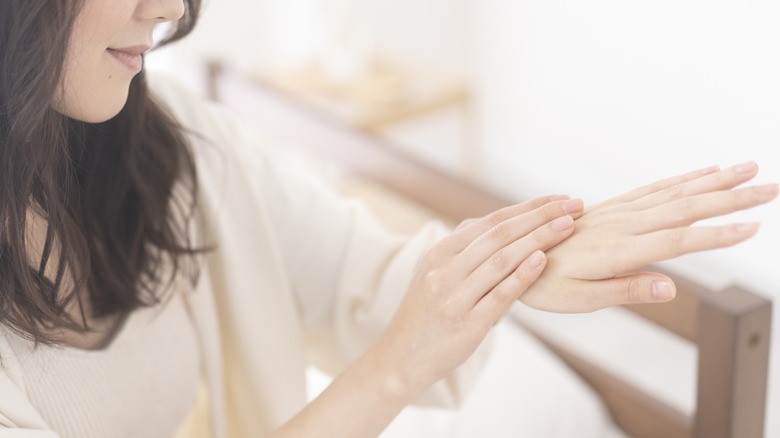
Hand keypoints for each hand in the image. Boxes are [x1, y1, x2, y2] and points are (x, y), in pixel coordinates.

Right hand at [369, 195, 583, 393]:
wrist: (401, 357)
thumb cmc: (426, 315)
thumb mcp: (435, 274)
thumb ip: (465, 251)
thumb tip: (501, 226)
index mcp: (440, 252)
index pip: (491, 221)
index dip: (528, 207)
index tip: (559, 198)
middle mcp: (444, 270)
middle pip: (500, 234)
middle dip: (541, 216)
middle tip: (574, 204)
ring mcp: (454, 297)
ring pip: (501, 259)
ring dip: (539, 239)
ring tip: (568, 226)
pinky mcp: (466, 325)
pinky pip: (499, 295)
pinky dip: (522, 275)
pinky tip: (543, 260)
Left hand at [519, 161, 778, 312]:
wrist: (514, 253)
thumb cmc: (547, 284)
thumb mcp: (581, 299)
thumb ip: (627, 290)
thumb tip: (670, 288)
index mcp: (619, 249)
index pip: (677, 241)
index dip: (715, 235)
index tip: (753, 226)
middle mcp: (624, 224)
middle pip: (686, 208)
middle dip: (731, 197)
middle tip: (772, 186)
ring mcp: (619, 212)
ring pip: (674, 192)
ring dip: (714, 181)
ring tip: (749, 168)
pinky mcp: (614, 207)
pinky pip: (654, 188)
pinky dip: (683, 179)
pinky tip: (704, 172)